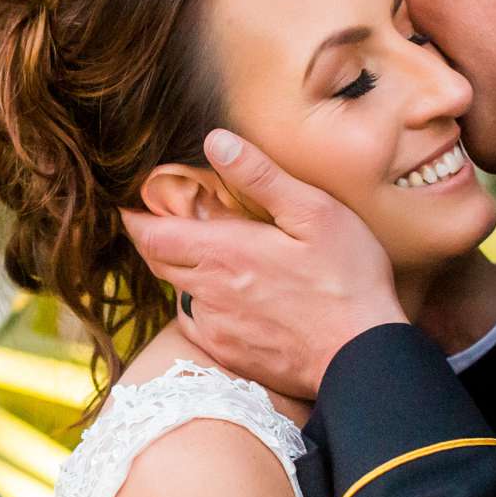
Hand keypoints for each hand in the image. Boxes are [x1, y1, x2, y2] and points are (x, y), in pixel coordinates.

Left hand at [119, 129, 403, 401]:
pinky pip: (201, 325)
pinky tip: (237, 300)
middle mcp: (207, 290)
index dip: (136, 219)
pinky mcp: (229, 353)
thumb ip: (259, 176)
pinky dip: (207, 307)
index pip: (152, 234)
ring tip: (215, 260)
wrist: (362, 355)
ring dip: (186, 274)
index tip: (132, 207)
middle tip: (167, 225)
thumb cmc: (347, 279)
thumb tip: (215, 141)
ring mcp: (216, 326)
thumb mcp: (313, 212)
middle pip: (158, 263)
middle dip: (155, 242)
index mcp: (223, 251)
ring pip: (181, 293)